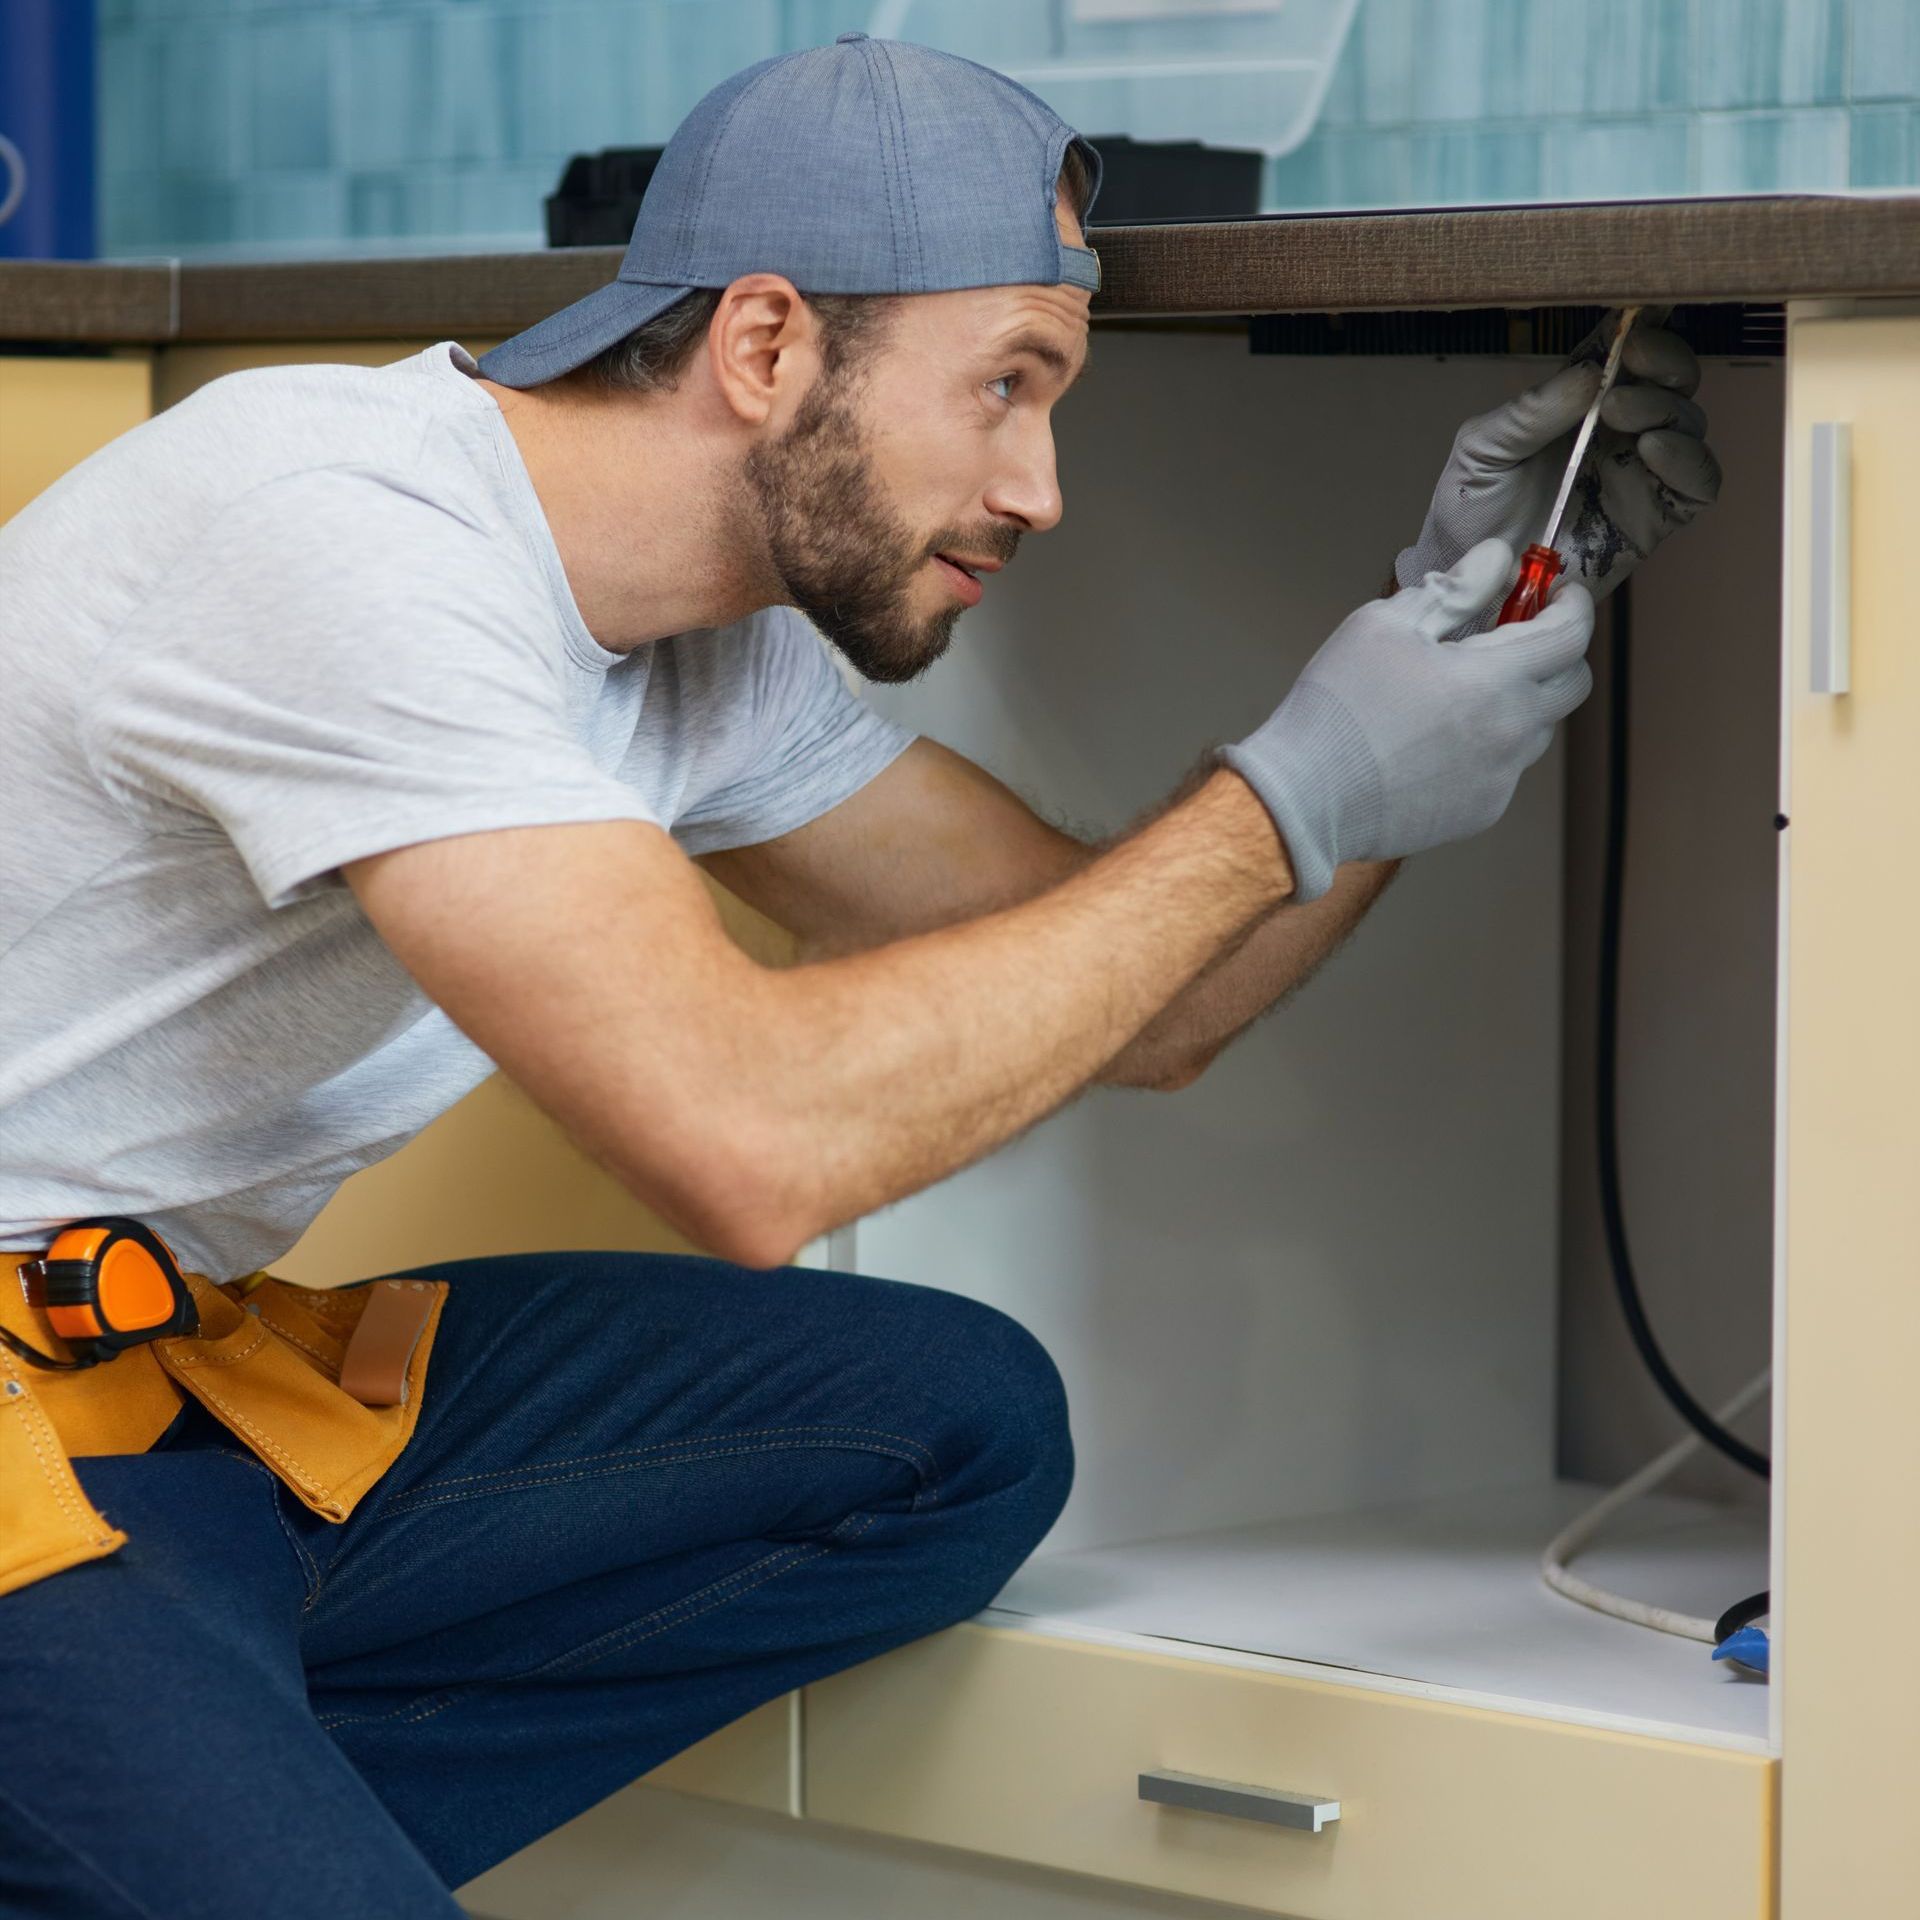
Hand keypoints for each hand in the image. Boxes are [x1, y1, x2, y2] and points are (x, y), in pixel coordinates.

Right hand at [1224, 540, 1592, 900]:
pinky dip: (1487, 744)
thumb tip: (1497, 561)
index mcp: (1495, 680)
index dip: (1570, 603)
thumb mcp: (1387, 625)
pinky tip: (1435, 740)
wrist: (1305, 799)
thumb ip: (1455, 589)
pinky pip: (1504, 767)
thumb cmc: (1338, 709)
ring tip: (1460, 692)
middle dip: (1557, 651)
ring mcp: (1500, 778)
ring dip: (1519, 699)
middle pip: (1572, 684)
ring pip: (1537, 727)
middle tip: (1515, 635)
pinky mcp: (1480, 811)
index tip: (1557, 590)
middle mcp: (1512, 733)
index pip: (1570, 634)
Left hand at [1396, 313, 1721, 613]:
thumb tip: (1588, 373)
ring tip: (1620, 414)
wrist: (1472, 585)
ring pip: (1688, 421)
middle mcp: (1618, 431)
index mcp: (1578, 403)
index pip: (1622, 350)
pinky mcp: (1654, 516)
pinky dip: (1688, 460)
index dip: (1640, 323)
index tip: (1641, 306)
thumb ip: (1530, 411)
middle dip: (1662, 359)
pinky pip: (1698, 482)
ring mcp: (1640, 473)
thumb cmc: (1470, 514)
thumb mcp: (1483, 450)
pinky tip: (1653, 450)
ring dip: (1664, 406)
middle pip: (1671, 378)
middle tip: (1632, 361)